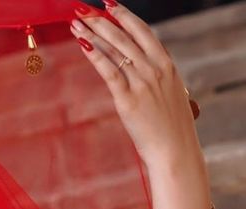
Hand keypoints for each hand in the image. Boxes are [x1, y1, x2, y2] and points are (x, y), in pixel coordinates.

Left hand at [69, 2, 202, 170]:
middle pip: (124, 37)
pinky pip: (109, 72)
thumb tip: (148, 78)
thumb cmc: (172, 129)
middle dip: (101, 20)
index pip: (143, 32)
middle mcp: (155, 69)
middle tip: (84, 9)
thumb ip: (159, 82)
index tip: (109, 5)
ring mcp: (142, 83)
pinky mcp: (129, 100)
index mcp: (167, 65)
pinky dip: (95, 56)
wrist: (174, 150)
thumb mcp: (171, 97)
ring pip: (115, 50)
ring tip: (77, 23)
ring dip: (93, 33)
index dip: (125, 16)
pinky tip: (83, 44)